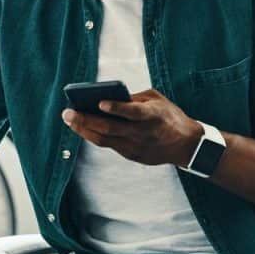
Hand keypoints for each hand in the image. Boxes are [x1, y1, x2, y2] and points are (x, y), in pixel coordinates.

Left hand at [61, 88, 202, 166]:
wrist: (187, 145)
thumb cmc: (170, 117)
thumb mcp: (157, 100)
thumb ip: (134, 98)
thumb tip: (110, 97)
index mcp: (152, 116)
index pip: (132, 112)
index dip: (116, 108)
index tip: (100, 103)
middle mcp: (142, 133)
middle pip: (110, 129)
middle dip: (86, 120)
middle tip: (68, 113)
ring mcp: (136, 147)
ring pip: (104, 140)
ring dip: (84, 130)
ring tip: (69, 120)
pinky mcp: (132, 155)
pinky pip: (109, 145)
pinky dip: (94, 136)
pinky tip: (83, 128)